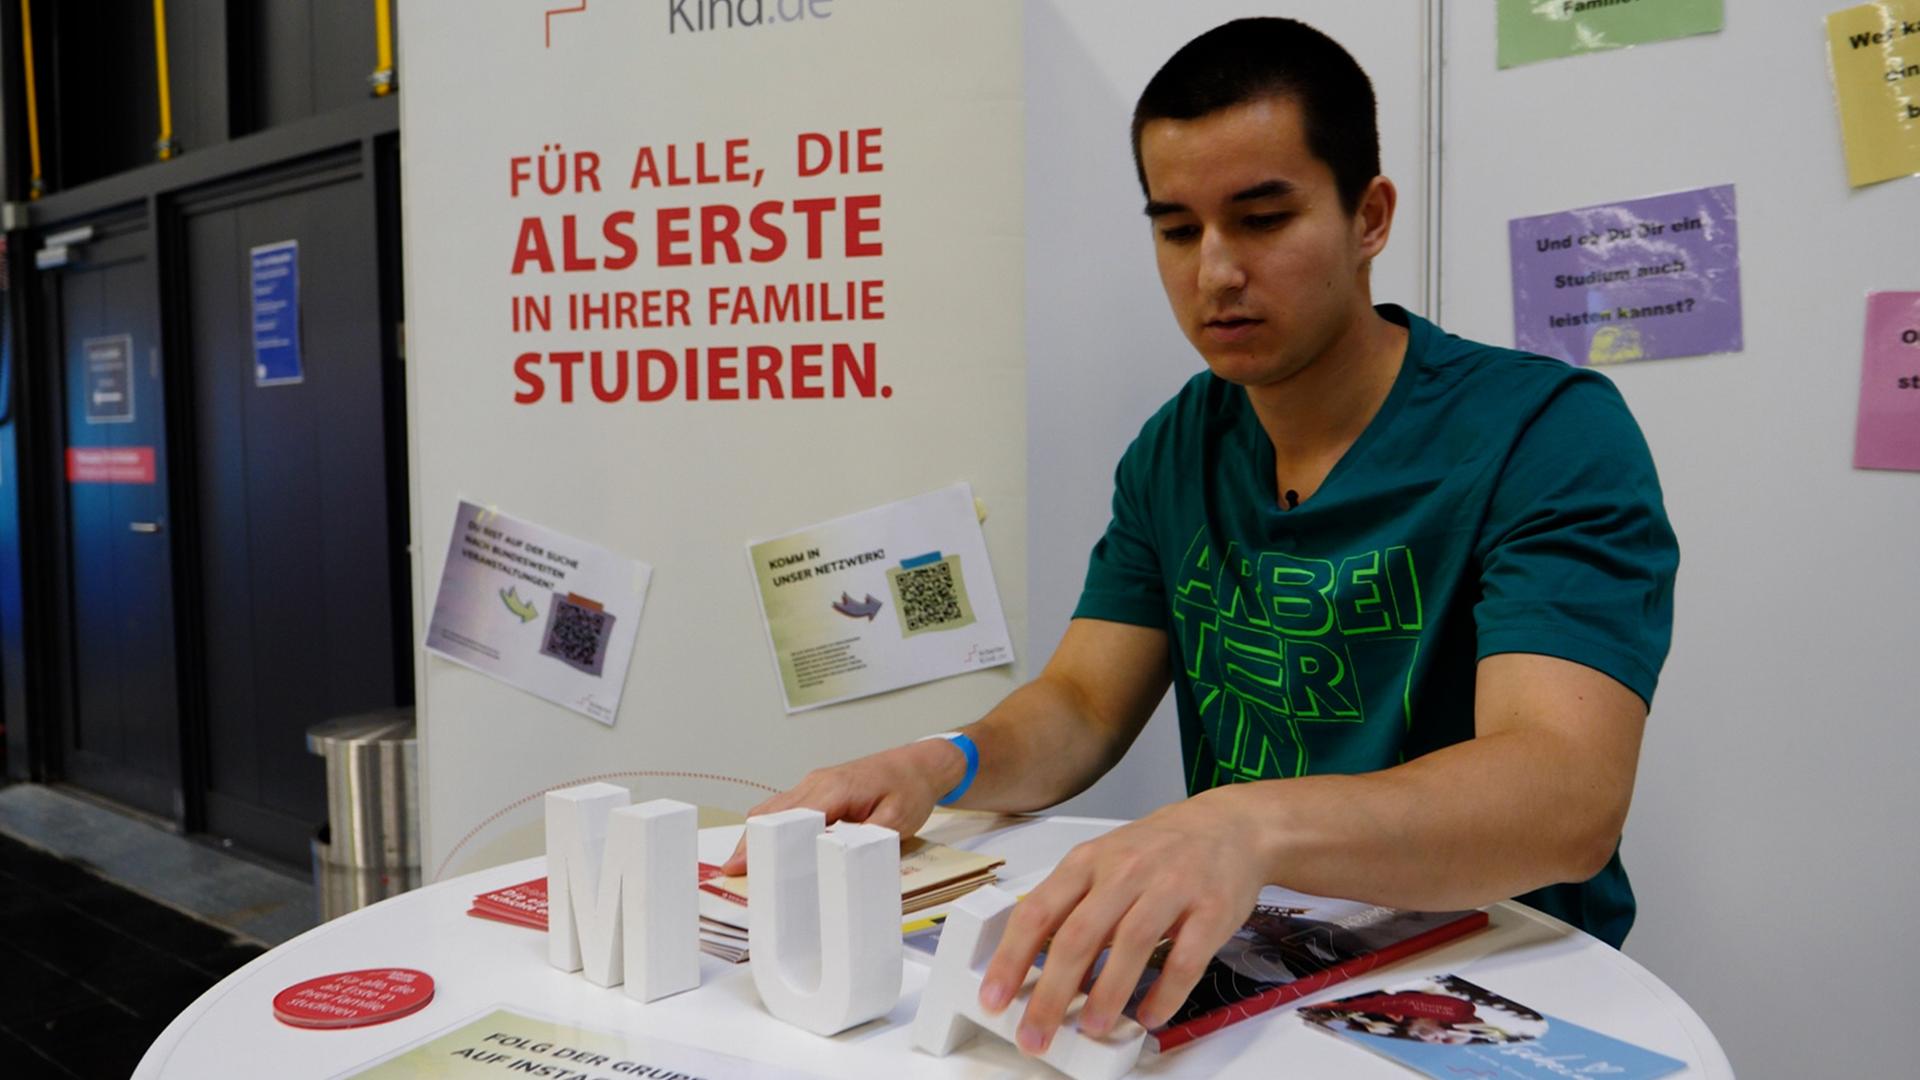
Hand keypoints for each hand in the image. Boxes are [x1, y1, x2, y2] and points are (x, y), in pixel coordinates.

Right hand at [718, 738, 967, 874]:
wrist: (920, 763)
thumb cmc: (911, 789)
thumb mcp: (896, 820)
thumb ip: (865, 839)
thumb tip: (835, 858)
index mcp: (834, 789)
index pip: (788, 819)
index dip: (762, 843)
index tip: (740, 865)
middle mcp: (817, 782)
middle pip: (771, 814)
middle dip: (749, 843)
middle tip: (731, 874)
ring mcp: (815, 783)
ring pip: (774, 809)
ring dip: (757, 835)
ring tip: (743, 868)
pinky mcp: (818, 789)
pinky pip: (786, 807)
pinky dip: (771, 827)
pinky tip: (766, 850)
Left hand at [976, 786, 1271, 1053]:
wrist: (1229, 825)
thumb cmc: (1158, 849)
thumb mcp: (1104, 862)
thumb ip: (1074, 908)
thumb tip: (1041, 970)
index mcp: (1089, 861)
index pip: (1038, 911)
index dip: (1011, 958)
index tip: (994, 998)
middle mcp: (1125, 870)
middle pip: (1079, 936)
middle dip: (1051, 993)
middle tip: (1036, 1033)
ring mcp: (1171, 887)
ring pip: (1131, 945)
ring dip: (1107, 994)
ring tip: (1090, 1027)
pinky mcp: (1212, 909)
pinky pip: (1186, 959)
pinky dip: (1165, 994)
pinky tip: (1149, 1015)